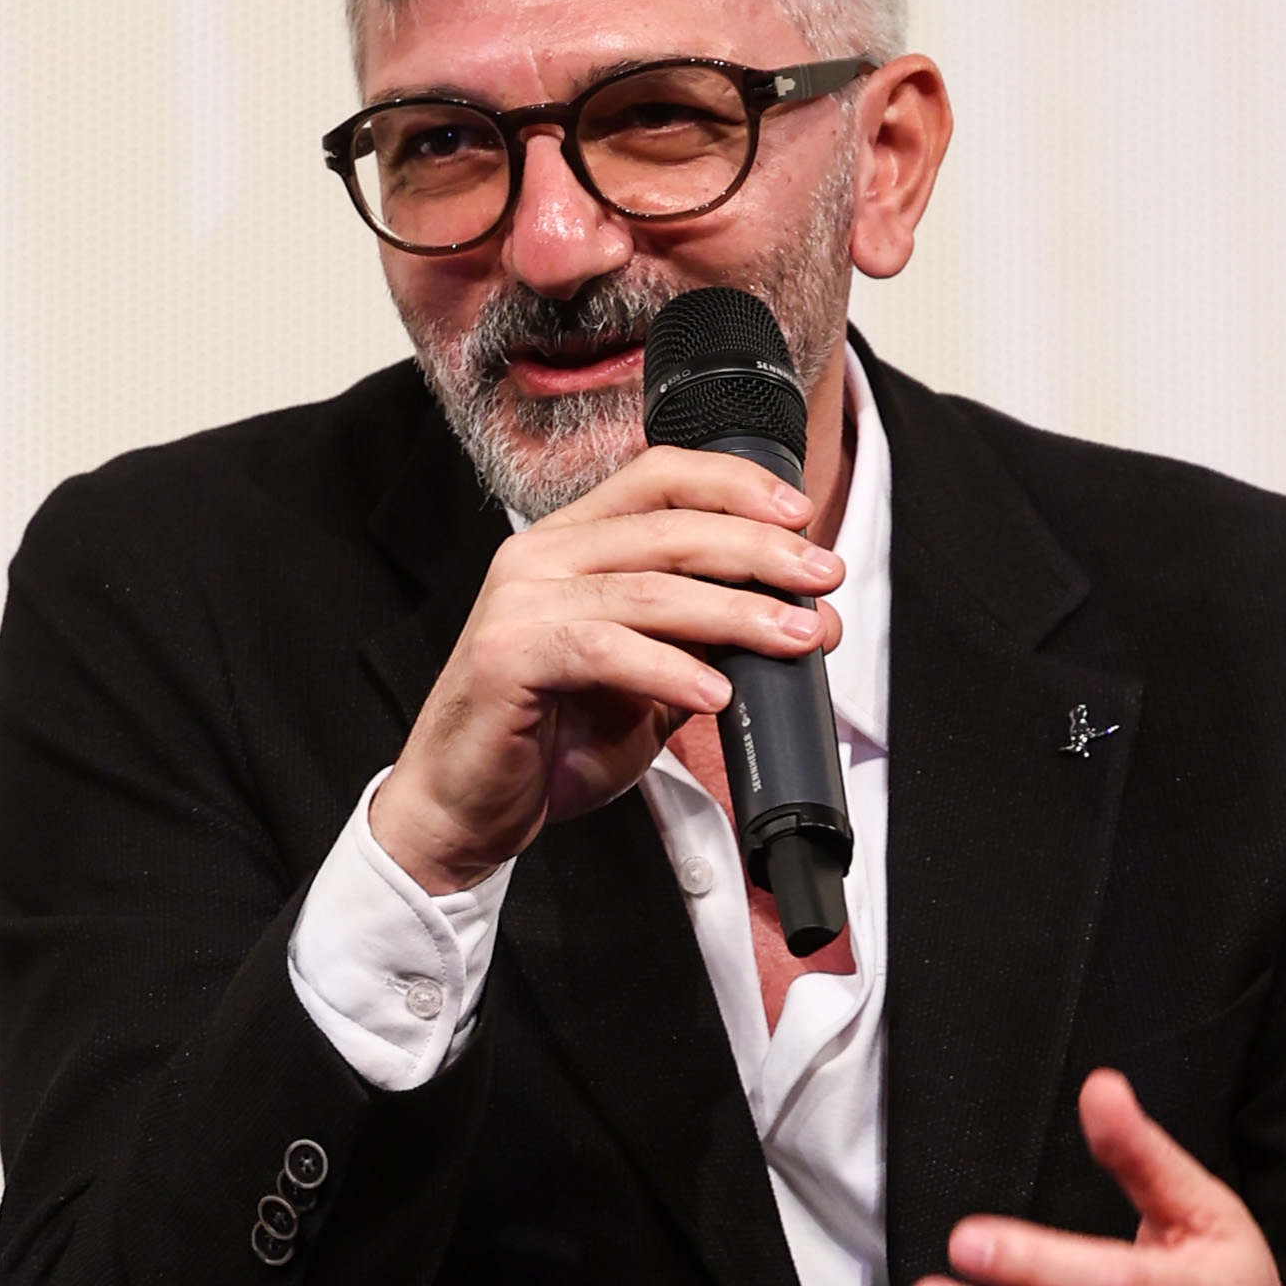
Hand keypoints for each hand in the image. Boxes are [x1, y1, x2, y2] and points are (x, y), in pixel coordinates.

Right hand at [368, 447, 842, 894]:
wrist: (464, 808)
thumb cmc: (547, 744)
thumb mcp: (643, 685)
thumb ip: (699, 645)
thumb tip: (791, 623)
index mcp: (571, 542)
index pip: (659, 477)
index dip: (735, 486)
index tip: (801, 517)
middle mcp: (541, 555)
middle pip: (668, 527)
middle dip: (759, 551)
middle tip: (821, 577)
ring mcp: (521, 601)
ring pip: (648, 588)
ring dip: (735, 612)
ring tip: (796, 637)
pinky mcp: (509, 655)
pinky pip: (606, 649)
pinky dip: (670, 670)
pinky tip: (717, 695)